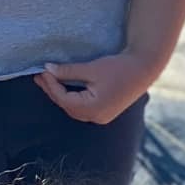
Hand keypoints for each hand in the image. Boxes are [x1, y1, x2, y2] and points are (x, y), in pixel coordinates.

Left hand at [36, 51, 151, 125]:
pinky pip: (83, 107)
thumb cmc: (119, 67)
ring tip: (49, 80)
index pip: (63, 99)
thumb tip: (48, 69)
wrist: (145, 68)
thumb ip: (68, 71)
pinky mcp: (105, 112)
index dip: (50, 85)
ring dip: (61, 94)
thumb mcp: (91, 68)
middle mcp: (96, 117)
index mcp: (92, 109)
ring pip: (74, 107)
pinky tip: (65, 86)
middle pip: (67, 105)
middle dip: (52, 90)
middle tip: (40, 76)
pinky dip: (72, 97)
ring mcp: (101, 116)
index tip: (42, 71)